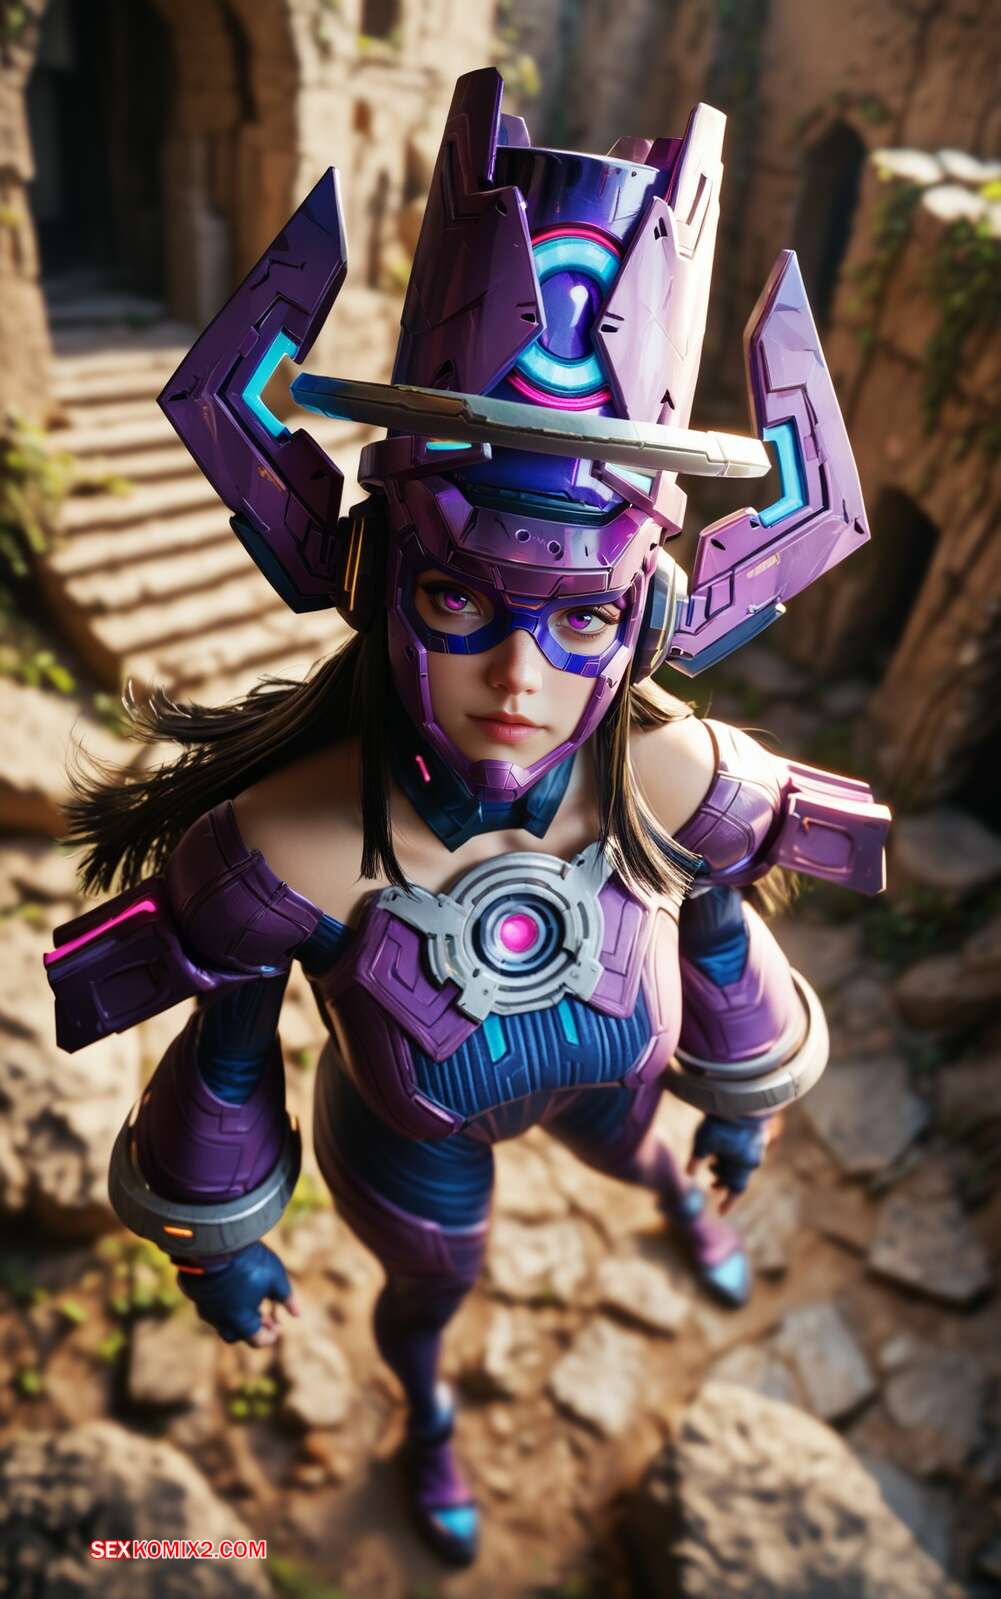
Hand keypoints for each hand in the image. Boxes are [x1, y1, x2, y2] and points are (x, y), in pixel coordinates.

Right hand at [178, 1240, 299, 1345]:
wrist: (212, 1242)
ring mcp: (204, 1306)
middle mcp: (219, 1319)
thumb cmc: (248, 1262)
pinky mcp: (194, 1292)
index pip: (257, 1341)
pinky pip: (208, 1303)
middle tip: (264, 1315)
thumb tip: (296, 1314)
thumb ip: (286, 1297)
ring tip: (249, 1299)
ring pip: (221, 1319)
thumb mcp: (275, 1277)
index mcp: (240, 1321)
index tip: (279, 1327)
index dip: (271, 1336)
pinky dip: (222, 1301)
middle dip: (252, 1328)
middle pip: (236, 1334)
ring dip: (236, 1314)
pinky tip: (231, 1286)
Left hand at [687, 1114, 770, 1212]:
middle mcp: (753, 1157)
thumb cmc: (721, 1122)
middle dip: (724, 1181)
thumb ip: (696, 1159)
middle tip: (712, 1184)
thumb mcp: (703, 1141)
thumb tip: (688, 1174)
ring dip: (726, 1167)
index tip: (721, 1212)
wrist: (741, 1096)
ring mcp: (756, 1144)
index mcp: (744, 1164)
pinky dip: (732, 1155)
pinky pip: (744, 1151)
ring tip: (712, 1164)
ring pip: (740, 1163)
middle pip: (737, 1176)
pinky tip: (722, 1148)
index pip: (736, 1190)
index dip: (728, 1202)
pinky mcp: (755, 1131)